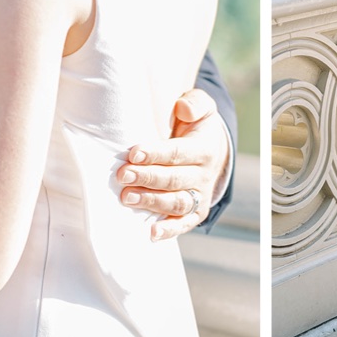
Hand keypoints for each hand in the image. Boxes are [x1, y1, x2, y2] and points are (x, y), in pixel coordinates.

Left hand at [118, 89, 230, 241]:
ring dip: (152, 202)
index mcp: (205, 149)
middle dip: (147, 178)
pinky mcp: (196, 212)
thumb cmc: (197, 125)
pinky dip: (169, 231)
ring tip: (127, 197)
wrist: (214, 149)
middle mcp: (204, 175)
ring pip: (177, 202)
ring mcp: (200, 195)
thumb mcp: (201, 106)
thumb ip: (194, 102)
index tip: (133, 153)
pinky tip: (151, 233)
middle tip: (123, 175)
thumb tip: (183, 109)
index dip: (156, 153)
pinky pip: (184, 224)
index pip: (178, 153)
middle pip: (174, 179)